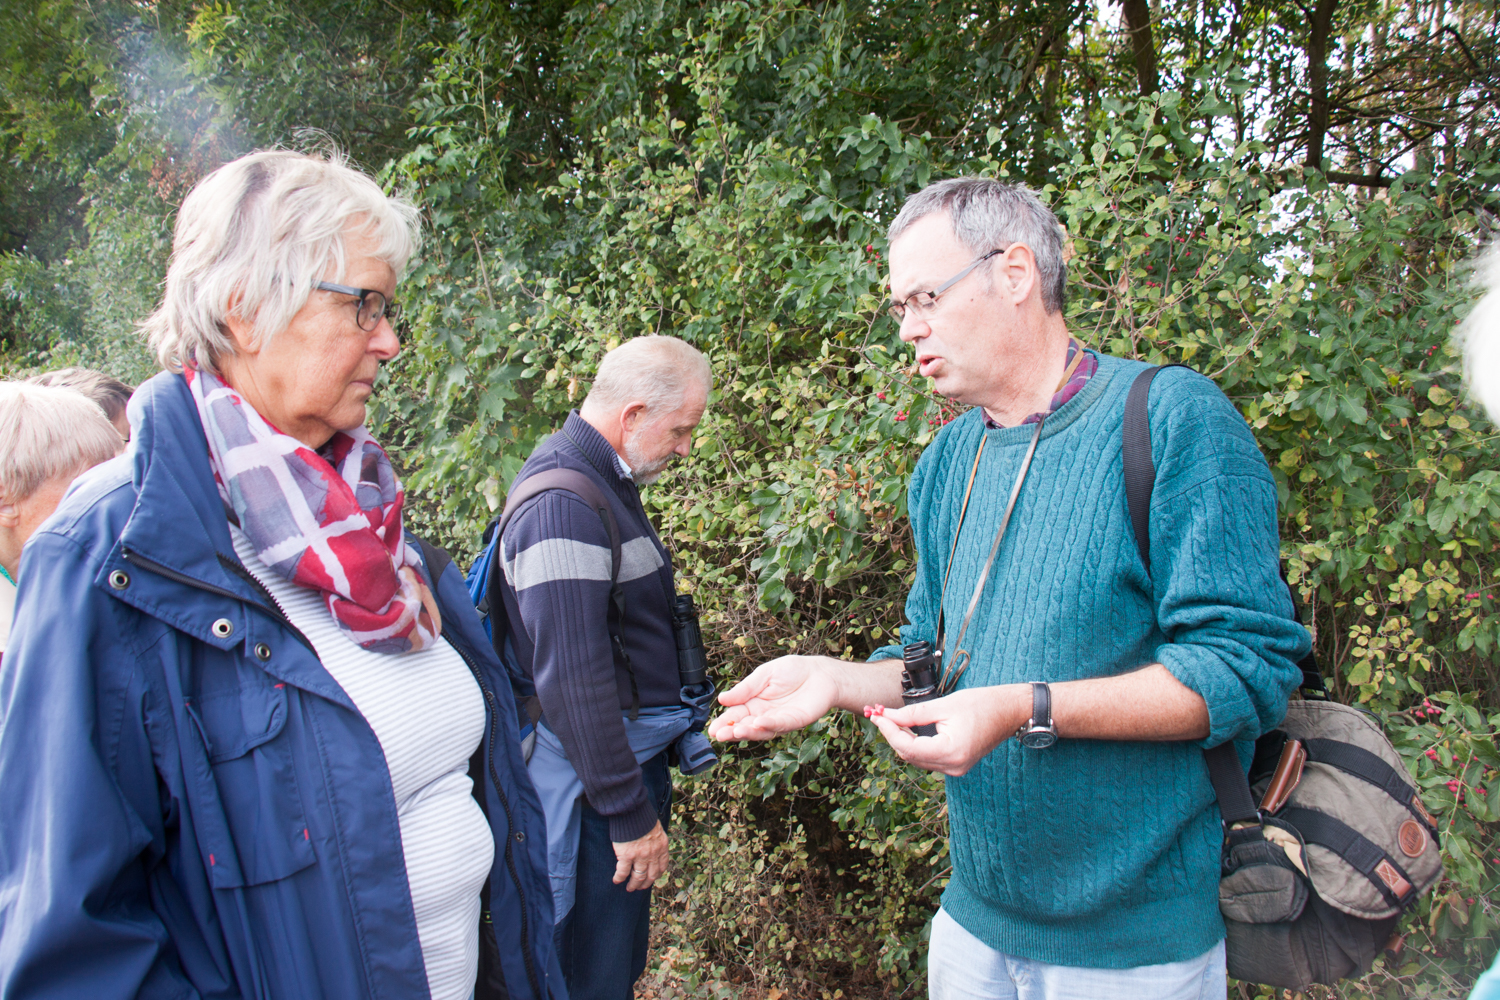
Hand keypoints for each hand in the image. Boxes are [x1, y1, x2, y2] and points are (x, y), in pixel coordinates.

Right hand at [612, 820, 668, 891]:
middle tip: (639, 887)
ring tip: (629, 888)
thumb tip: (652, 844)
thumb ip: (655, 839)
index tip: (652, 878)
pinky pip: (623, 872)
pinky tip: (616, 880)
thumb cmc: (642, 817)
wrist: (632, 811)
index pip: (662, 866)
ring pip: (638, 877)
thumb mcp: (656, 828)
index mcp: (661, 847)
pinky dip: (619, 878)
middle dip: (645, 883)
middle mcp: (652, 854)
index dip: (656, 874)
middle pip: (650, 875)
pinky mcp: (626, 856)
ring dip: (633, 884)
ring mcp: (640, 856)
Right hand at [708, 655, 843, 740]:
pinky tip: (758, 722)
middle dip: (732, 731)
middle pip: (745, 726)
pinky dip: (769, 724)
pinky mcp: (795, 720)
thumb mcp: (764, 674)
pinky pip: (780, 724)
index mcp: (754, 703)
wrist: (819, 672)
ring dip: (748, 732)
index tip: (712, 729)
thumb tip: (722, 698)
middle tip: (719, 735)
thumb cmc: (793, 671)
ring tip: (735, 731)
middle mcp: (764, 715)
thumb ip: (745, 688)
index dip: (724, 722)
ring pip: (761, 730)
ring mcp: (779, 720)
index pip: (736, 714)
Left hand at [866, 685, 1028, 776]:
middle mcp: (953, 766)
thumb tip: (887, 715)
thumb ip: (912, 714)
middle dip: (892, 734)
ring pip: (917, 758)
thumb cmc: (981, 704)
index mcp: (950, 751)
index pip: (907, 746)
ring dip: (902, 740)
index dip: (888, 730)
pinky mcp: (957, 765)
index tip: (875, 715)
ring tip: (888, 719)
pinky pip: (928, 758)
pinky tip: (906, 729)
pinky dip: (915, 745)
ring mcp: (956, 768)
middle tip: (877, 714)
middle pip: (910, 755)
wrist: (1009, 711)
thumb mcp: (943, 705)